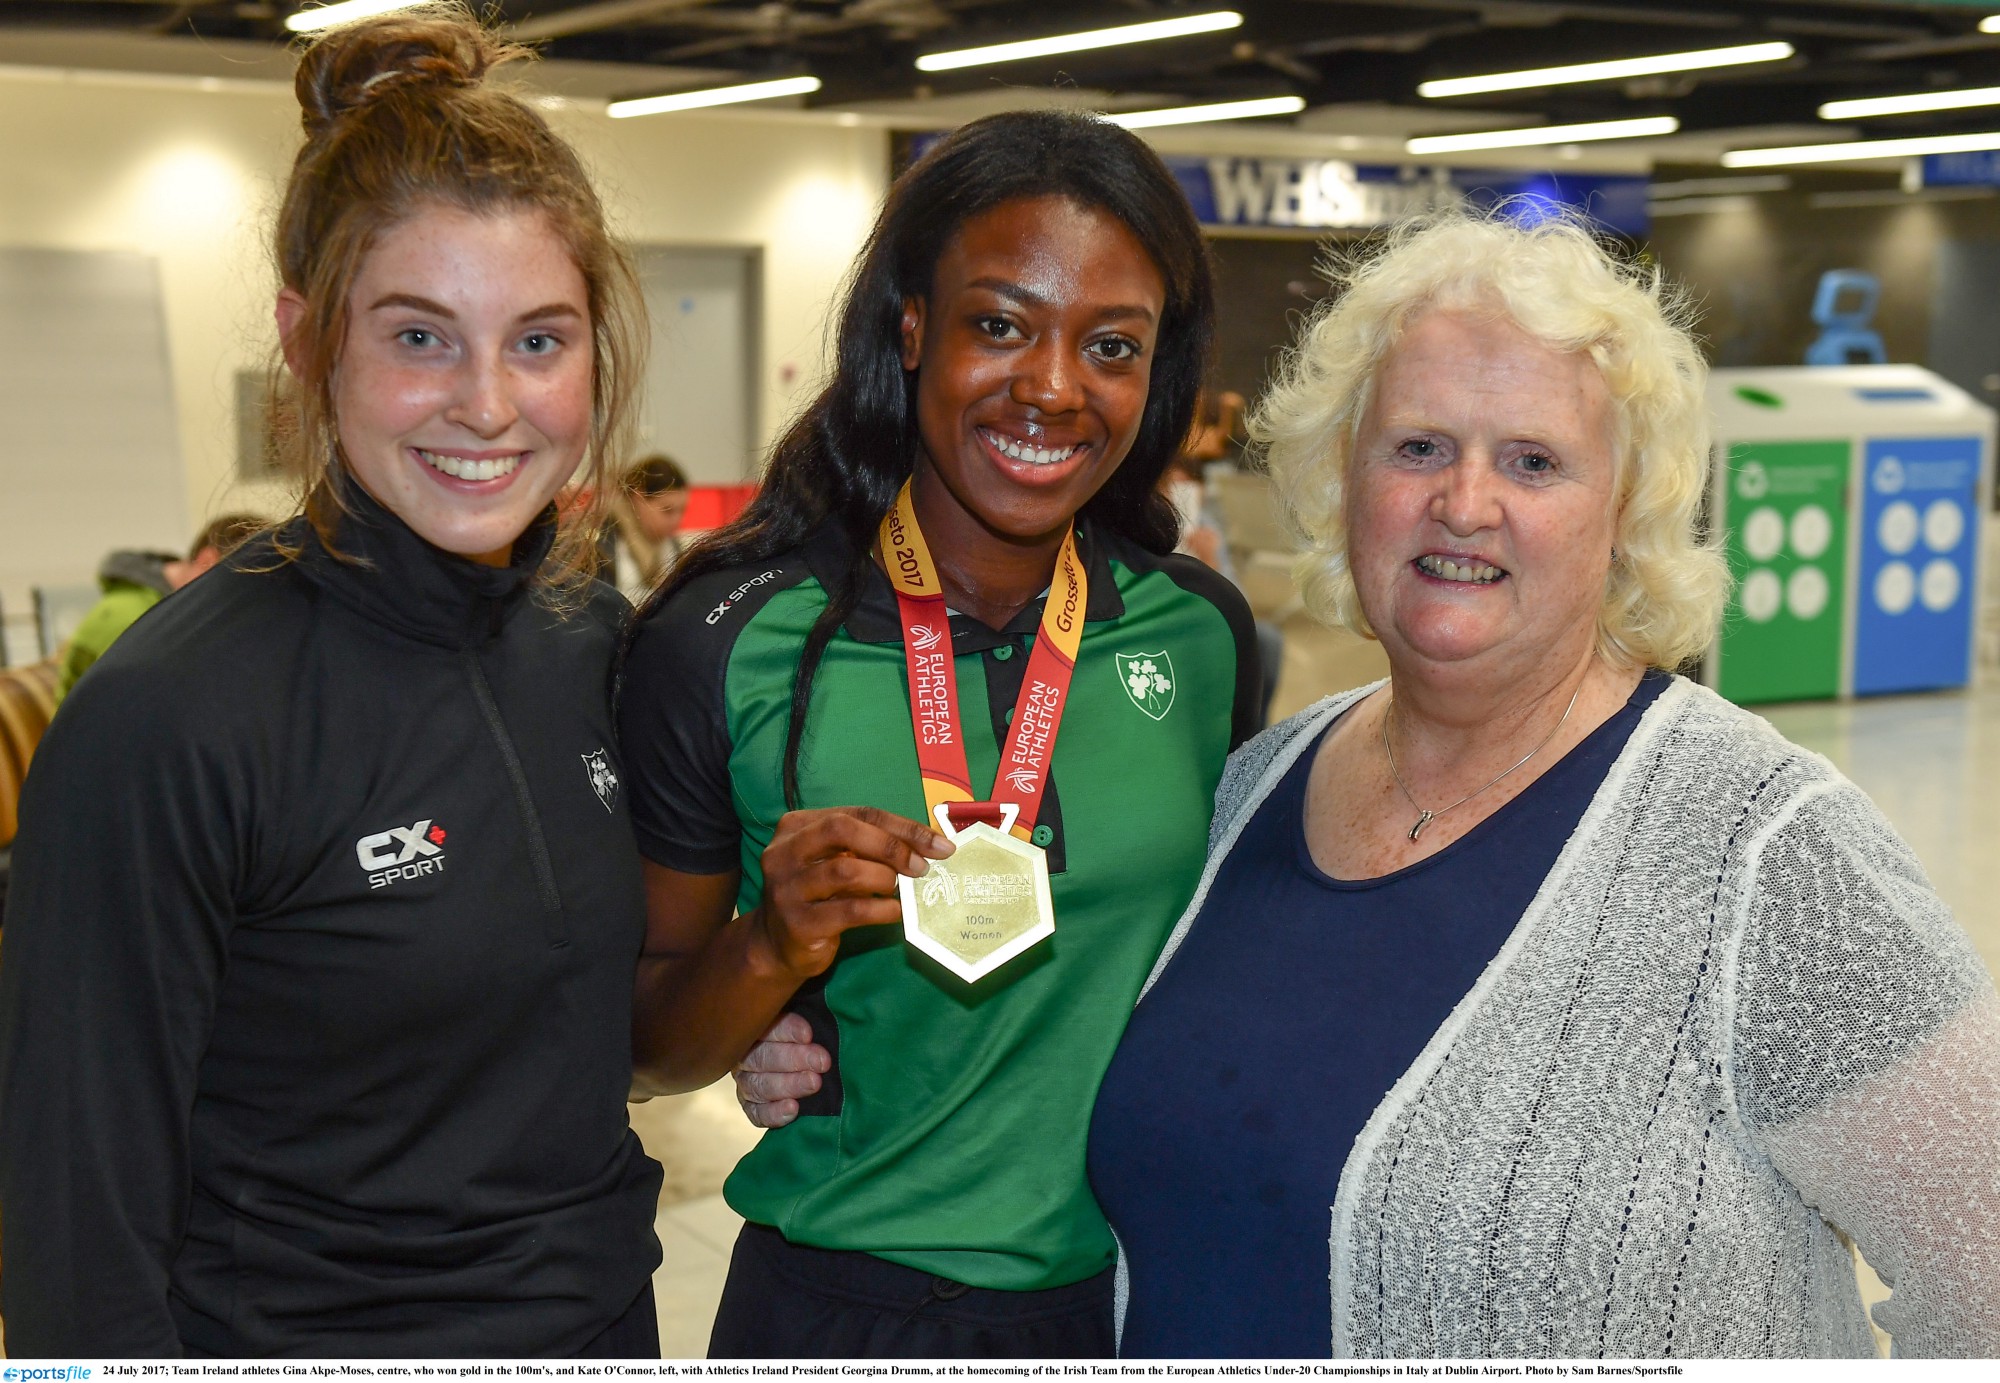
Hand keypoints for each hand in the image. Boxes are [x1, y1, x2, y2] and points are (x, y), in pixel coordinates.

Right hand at [733, 1012, 830, 1128]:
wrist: (814, 1051)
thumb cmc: (812, 1024)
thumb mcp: (807, 1006)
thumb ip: (806, 1004)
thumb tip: (816, 984)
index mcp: (753, 1021)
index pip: (763, 1026)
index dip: (785, 1030)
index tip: (808, 1034)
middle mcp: (743, 1051)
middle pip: (760, 1057)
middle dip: (794, 1059)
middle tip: (822, 1061)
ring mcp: (745, 1078)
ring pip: (757, 1085)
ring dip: (788, 1085)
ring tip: (814, 1083)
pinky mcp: (751, 1103)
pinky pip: (755, 1112)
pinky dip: (772, 1113)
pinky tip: (793, 1109)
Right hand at [753, 805, 950, 979]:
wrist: (778, 947)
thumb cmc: (818, 897)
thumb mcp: (835, 863)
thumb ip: (868, 848)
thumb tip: (927, 845)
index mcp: (796, 827)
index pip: (858, 814)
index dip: (902, 826)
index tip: (938, 843)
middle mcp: (784, 852)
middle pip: (843, 830)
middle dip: (891, 845)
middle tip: (921, 866)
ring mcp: (787, 888)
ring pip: (846, 870)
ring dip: (885, 879)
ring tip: (900, 890)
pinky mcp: (798, 923)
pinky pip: (851, 911)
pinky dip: (882, 910)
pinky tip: (895, 912)